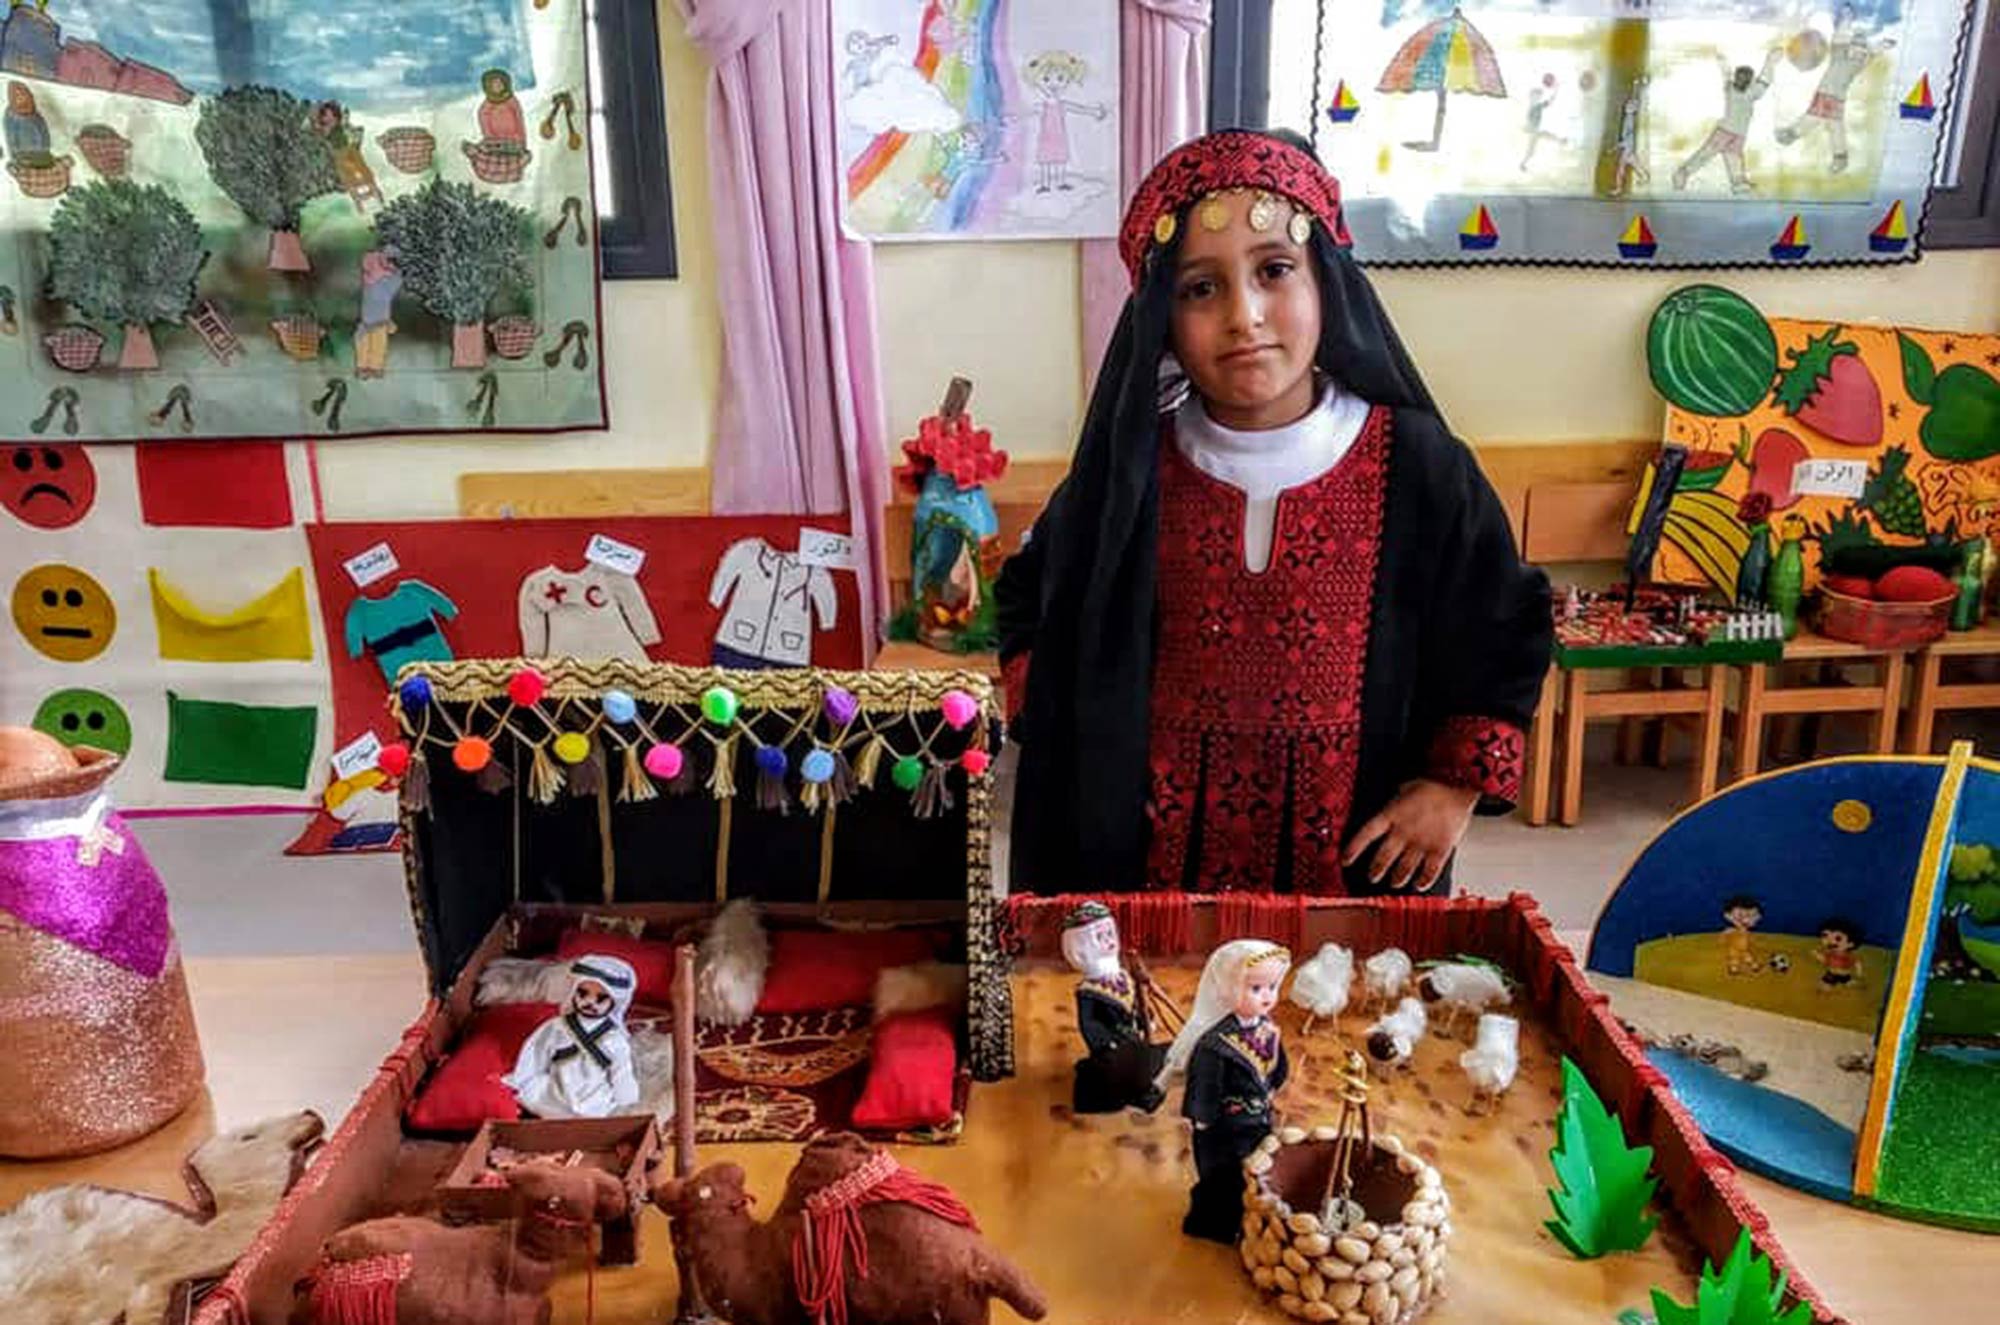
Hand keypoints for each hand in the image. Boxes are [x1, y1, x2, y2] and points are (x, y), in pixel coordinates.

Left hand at [1342, 780, 1479, 889]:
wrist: (1458, 786)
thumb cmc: (1433, 785)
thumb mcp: (1405, 788)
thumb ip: (1394, 803)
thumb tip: (1388, 809)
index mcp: (1391, 815)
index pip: (1366, 835)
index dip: (1353, 849)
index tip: (1345, 860)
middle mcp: (1403, 832)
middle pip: (1383, 858)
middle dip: (1376, 871)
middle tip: (1372, 877)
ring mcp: (1421, 843)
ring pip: (1404, 869)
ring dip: (1397, 878)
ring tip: (1394, 883)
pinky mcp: (1439, 850)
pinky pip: (1429, 872)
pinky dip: (1423, 881)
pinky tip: (1419, 885)